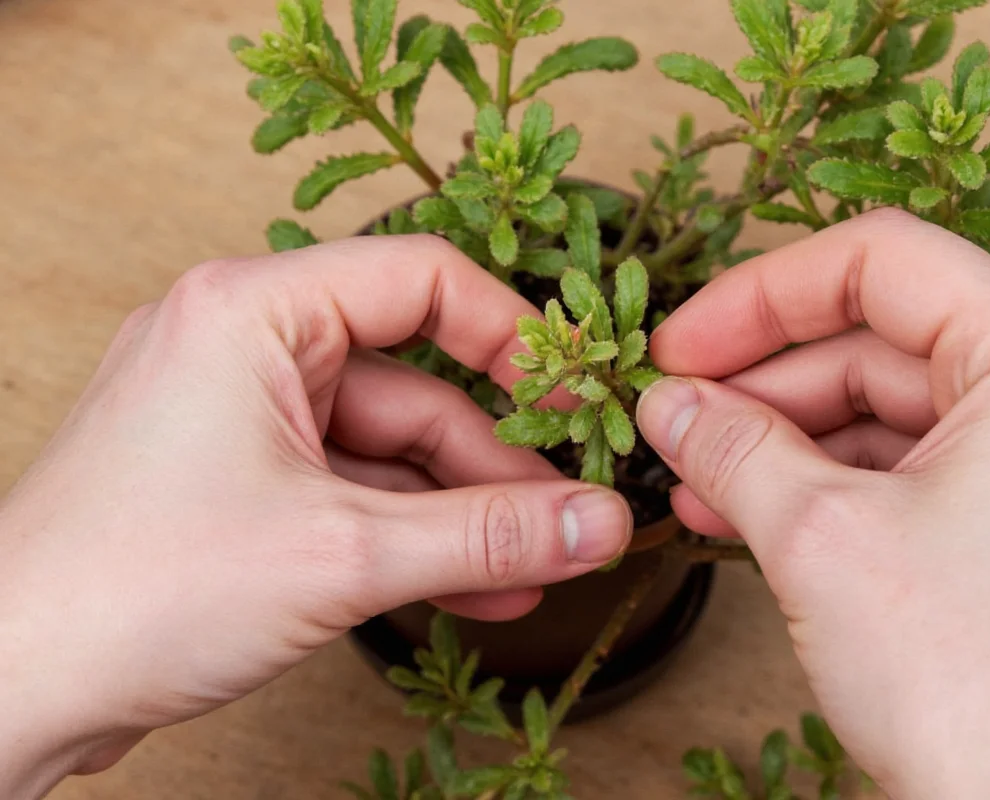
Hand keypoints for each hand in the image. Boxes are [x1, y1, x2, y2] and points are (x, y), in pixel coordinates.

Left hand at [0, 236, 630, 798]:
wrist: (6, 692)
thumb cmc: (134, 591)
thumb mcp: (343, 555)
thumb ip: (487, 534)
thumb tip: (599, 524)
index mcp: (252, 311)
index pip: (420, 279)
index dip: (512, 336)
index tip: (575, 401)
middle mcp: (246, 349)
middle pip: (414, 384)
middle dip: (496, 464)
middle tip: (569, 516)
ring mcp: (240, 421)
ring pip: (389, 452)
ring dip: (462, 516)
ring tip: (536, 568)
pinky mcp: (239, 486)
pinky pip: (352, 494)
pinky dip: (412, 540)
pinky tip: (478, 589)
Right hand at [639, 210, 989, 798]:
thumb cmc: (978, 691)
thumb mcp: (818, 538)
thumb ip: (730, 445)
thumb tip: (668, 403)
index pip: (886, 263)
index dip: (764, 295)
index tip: (683, 341)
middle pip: (882, 343)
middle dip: (763, 384)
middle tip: (675, 417)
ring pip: (890, 416)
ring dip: (784, 443)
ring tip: (696, 480)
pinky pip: (913, 477)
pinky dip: (829, 490)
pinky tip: (750, 516)